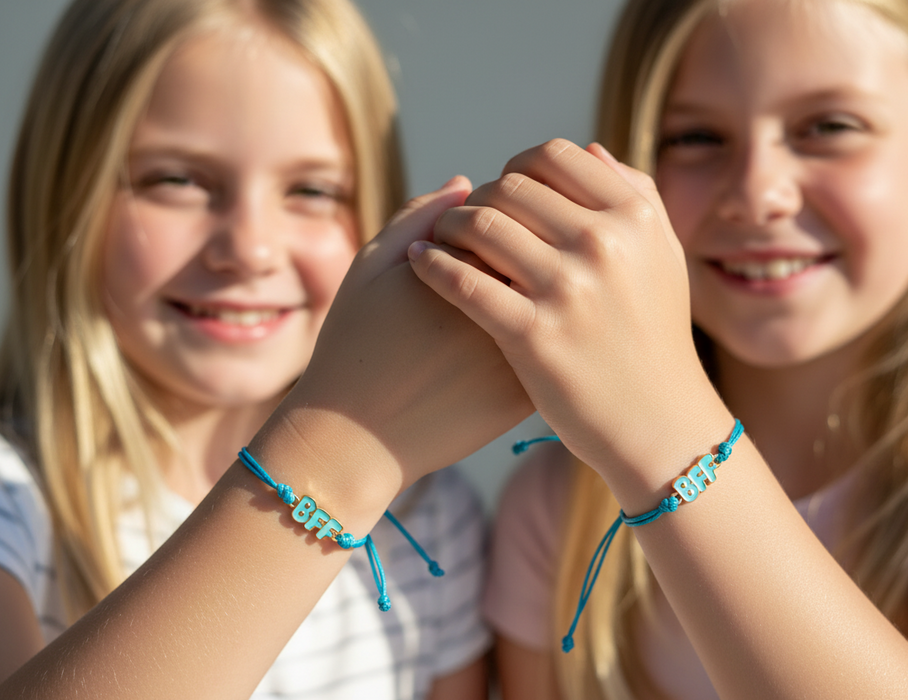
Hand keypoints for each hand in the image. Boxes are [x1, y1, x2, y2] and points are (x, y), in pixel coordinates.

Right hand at [266, 177, 532, 489]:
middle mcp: (506, 304)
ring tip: (495, 304)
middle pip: (543, 253)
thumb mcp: (373, 265)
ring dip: (537, 291)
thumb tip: (468, 184)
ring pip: (552, 302)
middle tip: (491, 265)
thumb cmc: (354, 344)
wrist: (356, 438)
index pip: (512, 211)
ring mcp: (523, 352)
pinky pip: (552, 348)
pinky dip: (539, 335)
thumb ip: (421, 215)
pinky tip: (502, 339)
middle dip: (525, 249)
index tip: (467, 234)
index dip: (493, 215)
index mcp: (468, 262)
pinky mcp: (527, 393)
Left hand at [409, 142, 712, 477]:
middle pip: (510, 187)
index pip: (553, 156)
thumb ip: (635, 197)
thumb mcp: (663, 258)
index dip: (517, 167)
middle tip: (465, 220)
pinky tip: (421, 263)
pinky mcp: (533, 334)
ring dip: (449, 226)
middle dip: (478, 198)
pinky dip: (432, 264)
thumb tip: (591, 151)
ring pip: (480, 225)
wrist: (659, 423)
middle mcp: (603, 244)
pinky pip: (463, 281)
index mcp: (634, 217)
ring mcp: (567, 289)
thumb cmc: (656, 337)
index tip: (503, 190)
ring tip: (439, 239)